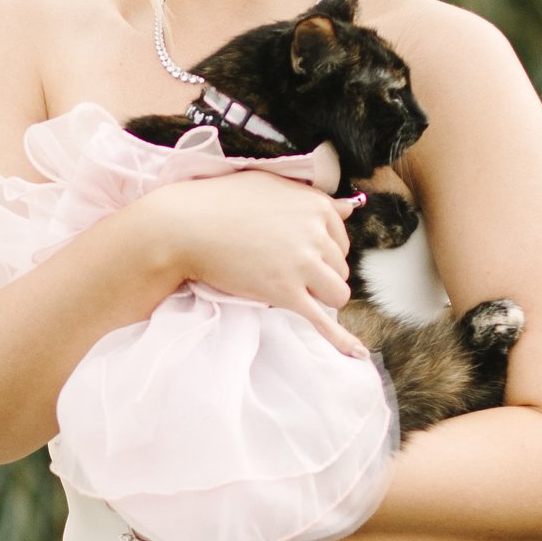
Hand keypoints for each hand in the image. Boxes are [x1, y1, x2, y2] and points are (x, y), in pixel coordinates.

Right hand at [150, 168, 362, 355]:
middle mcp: (316, 234)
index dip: (320, 252)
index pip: (341, 241)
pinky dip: (340, 338)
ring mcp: (302, 264)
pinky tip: (356, 353)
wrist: (185, 226)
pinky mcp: (285, 292)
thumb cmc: (222, 202)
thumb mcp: (272, 187)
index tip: (294, 254)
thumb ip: (311, 198)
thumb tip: (350, 208)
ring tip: (290, 292)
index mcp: (317, 207)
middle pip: (340, 269)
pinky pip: (321, 319)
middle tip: (282, 271)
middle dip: (318, 275)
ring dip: (318, 297)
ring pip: (336, 294)